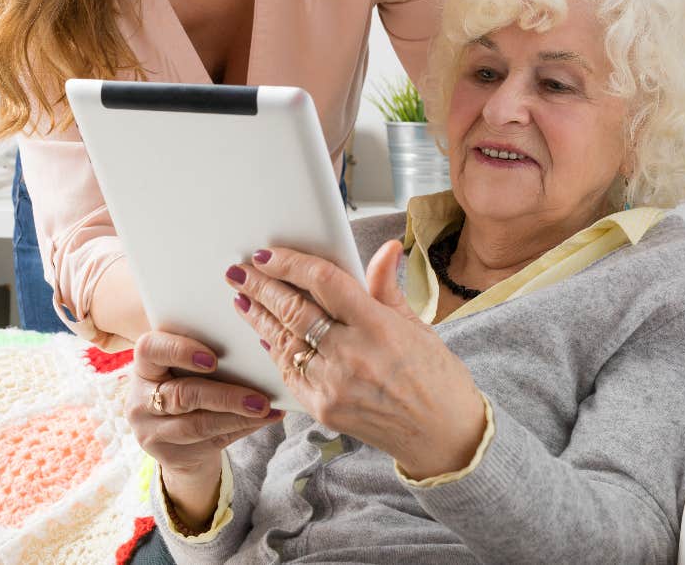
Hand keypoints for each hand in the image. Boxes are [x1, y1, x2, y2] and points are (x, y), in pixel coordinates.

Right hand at [126, 330, 283, 528]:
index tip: (213, 359)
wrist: (177, 435)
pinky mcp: (166, 455)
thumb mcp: (188, 367)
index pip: (150, 349)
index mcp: (145, 363)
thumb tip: (258, 347)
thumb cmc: (190, 382)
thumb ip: (210, 356)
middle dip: (225, 396)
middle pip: (182, 394)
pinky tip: (264, 419)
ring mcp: (148, 430)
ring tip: (266, 409)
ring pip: (197, 425)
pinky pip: (208, 441)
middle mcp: (140, 397)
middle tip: (259, 398)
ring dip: (237, 416)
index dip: (180, 351)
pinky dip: (241, 428)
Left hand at [225, 242, 486, 480]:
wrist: (443, 436)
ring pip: (283, 341)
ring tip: (242, 297)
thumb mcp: (417, 325)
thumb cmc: (436, 377)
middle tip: (241, 271)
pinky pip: (288, 373)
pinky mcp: (323, 409)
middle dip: (262, 286)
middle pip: (294, 310)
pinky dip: (274, 350)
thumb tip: (385, 248)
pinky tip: (264, 334)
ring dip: (259, 317)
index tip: (268, 254)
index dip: (291, 264)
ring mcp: (333, 385)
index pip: (323, 282)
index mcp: (378, 326)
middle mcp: (352, 355)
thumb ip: (387, 287)